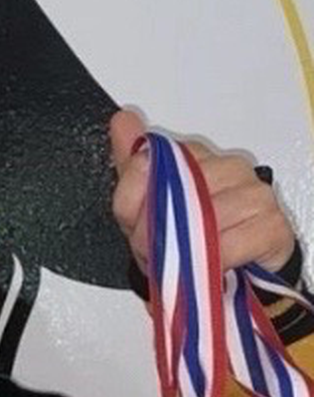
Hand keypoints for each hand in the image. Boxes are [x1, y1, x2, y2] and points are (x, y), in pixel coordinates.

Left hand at [109, 108, 295, 274]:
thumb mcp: (145, 208)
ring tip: (180, 260)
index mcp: (196, 156)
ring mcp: (255, 192)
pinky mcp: (272, 224)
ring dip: (180, 250)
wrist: (231, 276)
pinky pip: (227, 244)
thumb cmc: (189, 238)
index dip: (132, 204)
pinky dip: (210, 261)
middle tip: (152, 249)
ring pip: (200, 218)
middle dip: (152, 231)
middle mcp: (228, 167)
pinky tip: (209, 263)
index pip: (148, 166)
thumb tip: (124, 120)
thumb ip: (133, 169)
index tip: (133, 224)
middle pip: (173, 193)